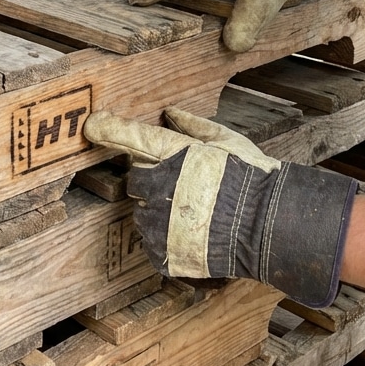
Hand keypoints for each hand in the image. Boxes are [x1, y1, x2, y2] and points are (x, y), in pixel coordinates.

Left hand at [84, 108, 357, 308]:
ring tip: (192, 214)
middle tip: (178, 186)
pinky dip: (164, 239)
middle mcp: (163, 186)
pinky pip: (150, 242)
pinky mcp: (163, 252)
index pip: (135, 138)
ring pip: (141, 213)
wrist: (272, 228)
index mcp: (177, 155)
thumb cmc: (253, 178)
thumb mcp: (228, 141)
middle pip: (135, 179)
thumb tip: (171, 112)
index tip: (92, 125)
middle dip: (150, 180)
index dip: (111, 131)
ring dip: (157, 211)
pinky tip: (191, 234)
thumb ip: (194, 126)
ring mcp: (161, 222)